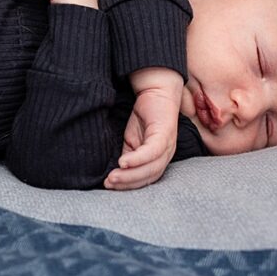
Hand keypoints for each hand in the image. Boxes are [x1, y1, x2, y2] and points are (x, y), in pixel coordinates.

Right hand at [104, 67, 183, 189]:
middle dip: (127, 183)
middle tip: (108, 184)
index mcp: (159, 158)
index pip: (145, 179)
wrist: (156, 90)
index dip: (128, 185)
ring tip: (112, 176)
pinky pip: (152, 152)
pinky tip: (123, 162)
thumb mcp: (131, 140)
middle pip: (149, 177)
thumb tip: (114, 171)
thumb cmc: (144, 116)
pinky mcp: (165, 133)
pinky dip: (137, 159)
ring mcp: (168, 145)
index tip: (108, 186)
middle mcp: (166, 155)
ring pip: (151, 168)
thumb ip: (127, 155)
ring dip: (130, 175)